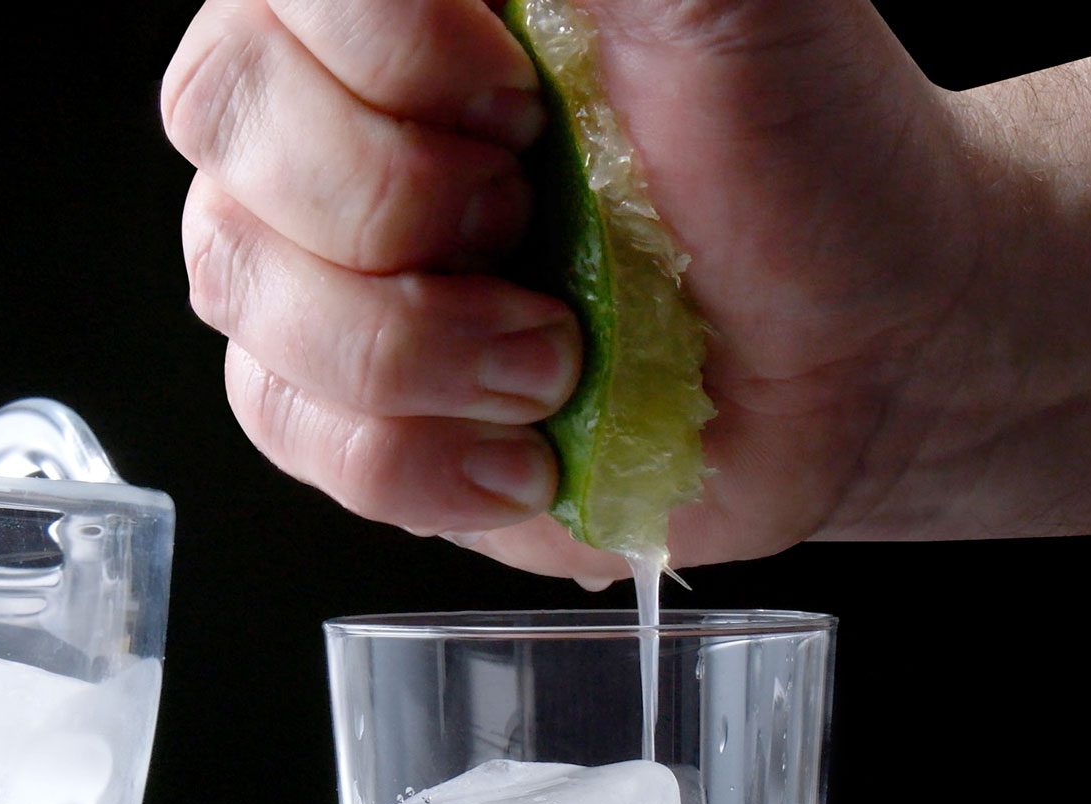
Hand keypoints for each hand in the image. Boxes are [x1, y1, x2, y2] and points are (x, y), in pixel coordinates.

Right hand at [163, 0, 982, 581]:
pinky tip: (529, 444)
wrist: (861, 344)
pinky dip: (425, 456)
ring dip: (426, 349)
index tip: (534, 105)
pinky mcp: (348, 401)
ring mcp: (324, 258)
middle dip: (408, 206)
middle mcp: (334, 107)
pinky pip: (295, 429)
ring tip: (560, 352)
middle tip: (540, 216)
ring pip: (246, 292)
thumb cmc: (809, 154)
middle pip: (228, 130)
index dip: (394, 62)